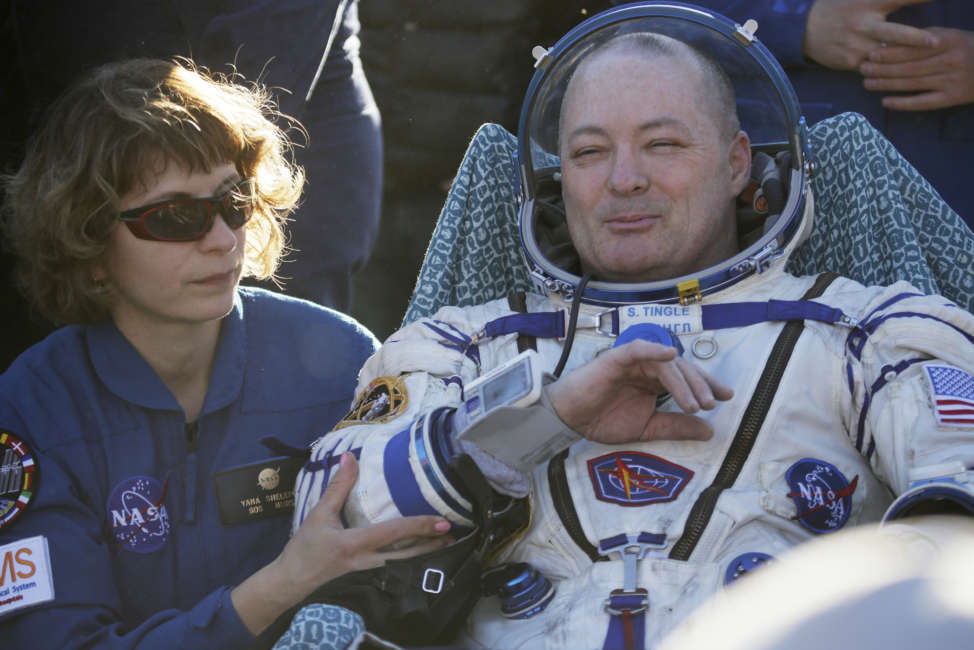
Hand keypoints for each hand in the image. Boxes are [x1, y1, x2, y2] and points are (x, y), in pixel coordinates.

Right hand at [232, 453, 451, 634]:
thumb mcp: (319, 515)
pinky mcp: (371, 575)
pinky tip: (426, 555)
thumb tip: (349, 456)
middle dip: (434, 543)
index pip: (394, 533)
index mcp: (356, 543)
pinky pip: (397, 567)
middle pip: (409, 553)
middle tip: (456, 533)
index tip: (442, 522)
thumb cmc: (305, 547)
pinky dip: (415, 559)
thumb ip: (338, 486)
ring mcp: (371, 571)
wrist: (291, 581)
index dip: (420, 526)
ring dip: (429, 552)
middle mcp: (369, 560)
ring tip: (449, 542)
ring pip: (406, 563)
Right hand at [546, 339, 732, 444]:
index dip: (707, 385)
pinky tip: (670, 355)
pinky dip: (654, 349)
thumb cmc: (603, 420)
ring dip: (683, 380)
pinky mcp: (617, 358)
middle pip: (682, 368)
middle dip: (700, 384)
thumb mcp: (647, 428)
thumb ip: (676, 426)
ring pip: (666, 363)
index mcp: (655, 382)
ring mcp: (633, 361)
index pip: (687, 378)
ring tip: (694, 402)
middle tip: (712, 402)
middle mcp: (647, 368)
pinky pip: (638, 349)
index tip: (726, 397)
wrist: (571, 420)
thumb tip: (710, 430)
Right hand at [803, 0, 937, 69]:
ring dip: (900, 57)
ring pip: (886, 55)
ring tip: (915, 58)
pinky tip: (883, 64)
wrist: (804, 30)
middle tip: (935, 43)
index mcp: (867, 3)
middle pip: (895, 33)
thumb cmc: (838, 9)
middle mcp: (863, 24)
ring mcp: (856, 45)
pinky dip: (880, 65)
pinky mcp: (849, 61)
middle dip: (917, 39)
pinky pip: (873, 66)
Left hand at [861, 27, 973, 109]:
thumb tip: (892, 43)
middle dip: (883, 68)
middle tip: (862, 70)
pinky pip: (923, 102)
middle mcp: (950, 61)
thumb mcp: (951, 36)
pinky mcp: (952, 98)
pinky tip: (885, 102)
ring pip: (912, 84)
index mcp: (948, 42)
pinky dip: (903, 103)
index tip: (871, 54)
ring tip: (867, 83)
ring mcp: (951, 81)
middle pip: (909, 67)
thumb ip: (925, 40)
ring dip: (887, 84)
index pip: (913, 49)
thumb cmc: (967, 49)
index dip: (890, 53)